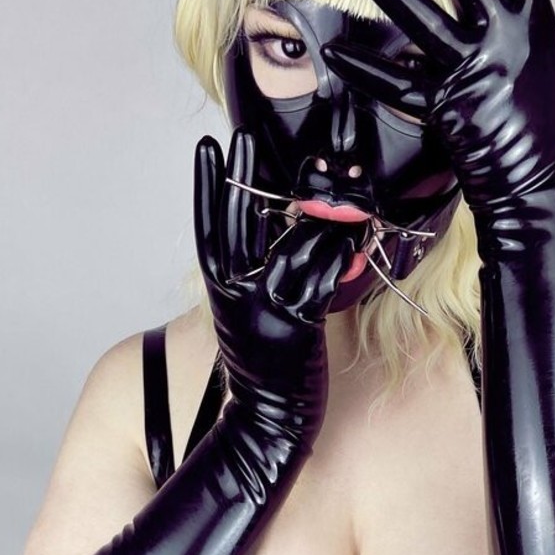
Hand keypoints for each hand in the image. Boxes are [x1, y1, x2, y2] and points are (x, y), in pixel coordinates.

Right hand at [195, 129, 355, 439]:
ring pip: (284, 244)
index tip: (209, 149)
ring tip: (310, 170)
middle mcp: (238, 294)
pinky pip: (317, 277)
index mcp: (221, 290)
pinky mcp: (298, 323)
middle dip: (241, 176)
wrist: (268, 420)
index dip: (209, 186)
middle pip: (237, 223)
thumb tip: (275, 236)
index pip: (208, 227)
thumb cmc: (263, 369)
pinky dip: (333, 252)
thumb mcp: (247, 316)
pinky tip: (346, 228)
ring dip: (300, 207)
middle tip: (243, 134)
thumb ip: (256, 276)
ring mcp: (266, 307)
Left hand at [323, 0, 554, 215]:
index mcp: (534, 17)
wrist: (536, 182)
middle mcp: (508, 39)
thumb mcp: (536, 50)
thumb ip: (508, 6)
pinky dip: (365, 69)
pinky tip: (332, 49)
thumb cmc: (533, 118)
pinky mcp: (448, 112)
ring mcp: (476, 75)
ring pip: (422, 17)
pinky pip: (398, 86)